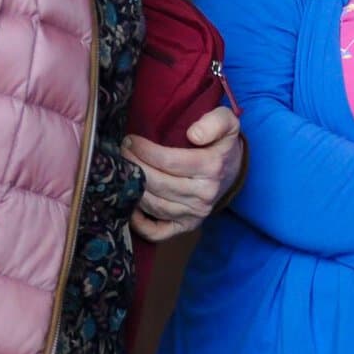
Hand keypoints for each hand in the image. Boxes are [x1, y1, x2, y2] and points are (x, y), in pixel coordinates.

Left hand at [125, 106, 244, 242]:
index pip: (168, 161)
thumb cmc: (221, 144)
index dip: (144, 151)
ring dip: (134, 188)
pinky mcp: (187, 226)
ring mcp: (195, 213)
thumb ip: (215, 121)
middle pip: (158, 183)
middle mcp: (204, 194)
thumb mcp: (227, 122)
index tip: (130, 140)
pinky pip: (158, 232)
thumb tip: (193, 134)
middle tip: (121, 152)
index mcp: (212, 167)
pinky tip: (130, 207)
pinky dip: (140, 224)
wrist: (232, 170)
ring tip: (123, 170)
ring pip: (155, 205)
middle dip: (134, 166)